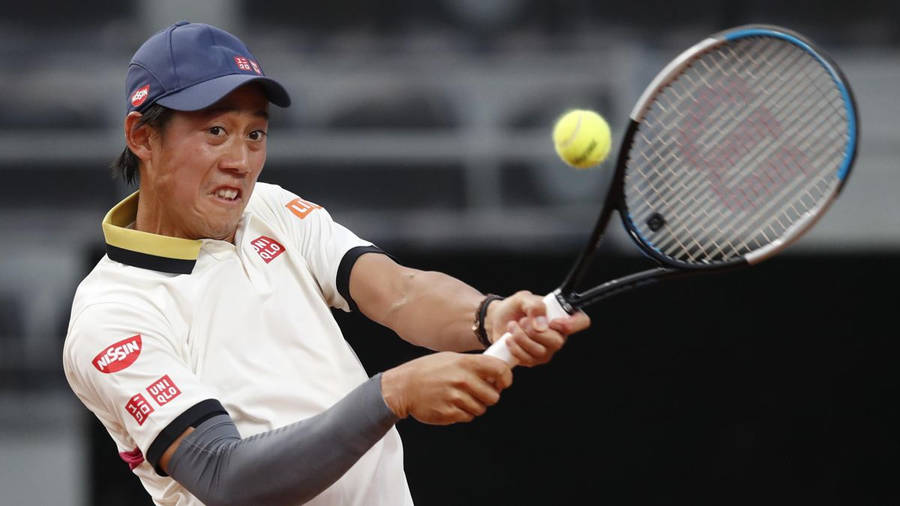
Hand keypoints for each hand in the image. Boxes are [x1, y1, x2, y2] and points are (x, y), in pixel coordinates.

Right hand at [381, 352, 511, 424]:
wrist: (403, 387)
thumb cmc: (426, 371)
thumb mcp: (450, 358)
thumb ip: (473, 364)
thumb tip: (496, 370)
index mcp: (465, 363)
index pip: (500, 370)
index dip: (506, 378)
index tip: (503, 383)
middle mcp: (462, 380)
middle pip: (494, 396)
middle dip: (488, 396)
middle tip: (477, 393)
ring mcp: (455, 398)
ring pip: (481, 409)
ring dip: (475, 406)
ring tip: (460, 398)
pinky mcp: (449, 413)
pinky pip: (468, 417)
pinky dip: (463, 414)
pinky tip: (452, 405)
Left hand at [485, 290, 590, 366]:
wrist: (497, 319)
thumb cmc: (514, 308)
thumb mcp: (523, 299)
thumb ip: (534, 306)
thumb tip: (541, 326)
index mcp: (562, 316)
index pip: (581, 321)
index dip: (573, 324)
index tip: (553, 322)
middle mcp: (558, 334)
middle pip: (558, 341)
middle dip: (535, 332)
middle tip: (522, 321)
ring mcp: (547, 349)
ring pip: (541, 352)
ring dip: (522, 338)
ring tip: (512, 326)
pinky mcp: (534, 360)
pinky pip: (528, 360)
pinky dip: (516, 348)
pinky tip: (509, 338)